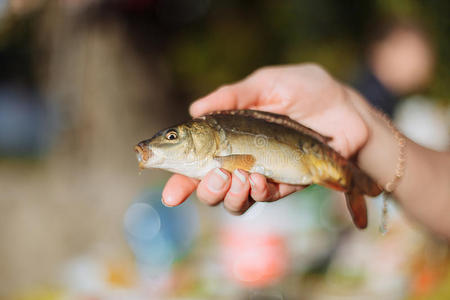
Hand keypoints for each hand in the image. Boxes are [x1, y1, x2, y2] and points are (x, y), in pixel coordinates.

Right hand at [162, 64, 369, 213]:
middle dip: (205, 190)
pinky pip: (264, 198)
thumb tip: (195, 108)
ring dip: (228, 195)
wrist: (347, 108)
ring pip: (234, 201)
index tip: (170, 193)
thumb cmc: (307, 91)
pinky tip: (257, 179)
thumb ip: (233, 96)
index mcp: (231, 136)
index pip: (198, 162)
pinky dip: (255, 193)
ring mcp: (263, 174)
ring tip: (236, 176)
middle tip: (214, 174)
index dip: (181, 180)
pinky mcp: (286, 183)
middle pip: (211, 189)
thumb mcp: (267, 84)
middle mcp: (242, 159)